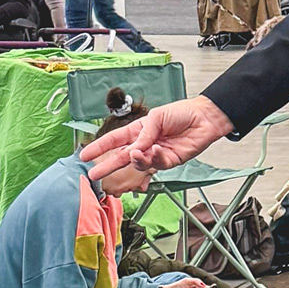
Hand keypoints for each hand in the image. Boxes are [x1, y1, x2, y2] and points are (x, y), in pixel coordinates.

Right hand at [80, 95, 233, 180]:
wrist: (204, 119)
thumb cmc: (181, 113)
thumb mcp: (156, 117)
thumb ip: (144, 134)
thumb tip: (134, 150)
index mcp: (137, 131)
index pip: (113, 140)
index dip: (99, 147)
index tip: (85, 155)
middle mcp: (144, 144)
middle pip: (121, 157)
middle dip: (107, 166)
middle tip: (94, 174)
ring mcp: (156, 154)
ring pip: (139, 163)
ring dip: (136, 160)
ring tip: (137, 153)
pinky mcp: (170, 161)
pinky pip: (157, 164)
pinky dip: (155, 158)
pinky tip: (158, 149)